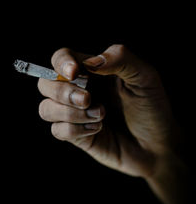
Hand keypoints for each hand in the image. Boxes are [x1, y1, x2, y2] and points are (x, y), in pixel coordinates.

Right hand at [38, 45, 177, 177]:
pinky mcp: (76, 135)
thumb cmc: (153, 107)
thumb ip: (121, 59)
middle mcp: (80, 90)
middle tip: (88, 99)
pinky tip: (98, 129)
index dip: (60, 63)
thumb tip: (90, 62)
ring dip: (70, 113)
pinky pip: (58, 131)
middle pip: (45, 84)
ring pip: (46, 109)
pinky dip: (76, 130)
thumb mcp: (145, 77)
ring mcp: (76, 113)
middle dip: (63, 92)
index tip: (75, 73)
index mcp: (93, 71)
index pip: (61, 58)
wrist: (158, 145)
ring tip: (100, 115)